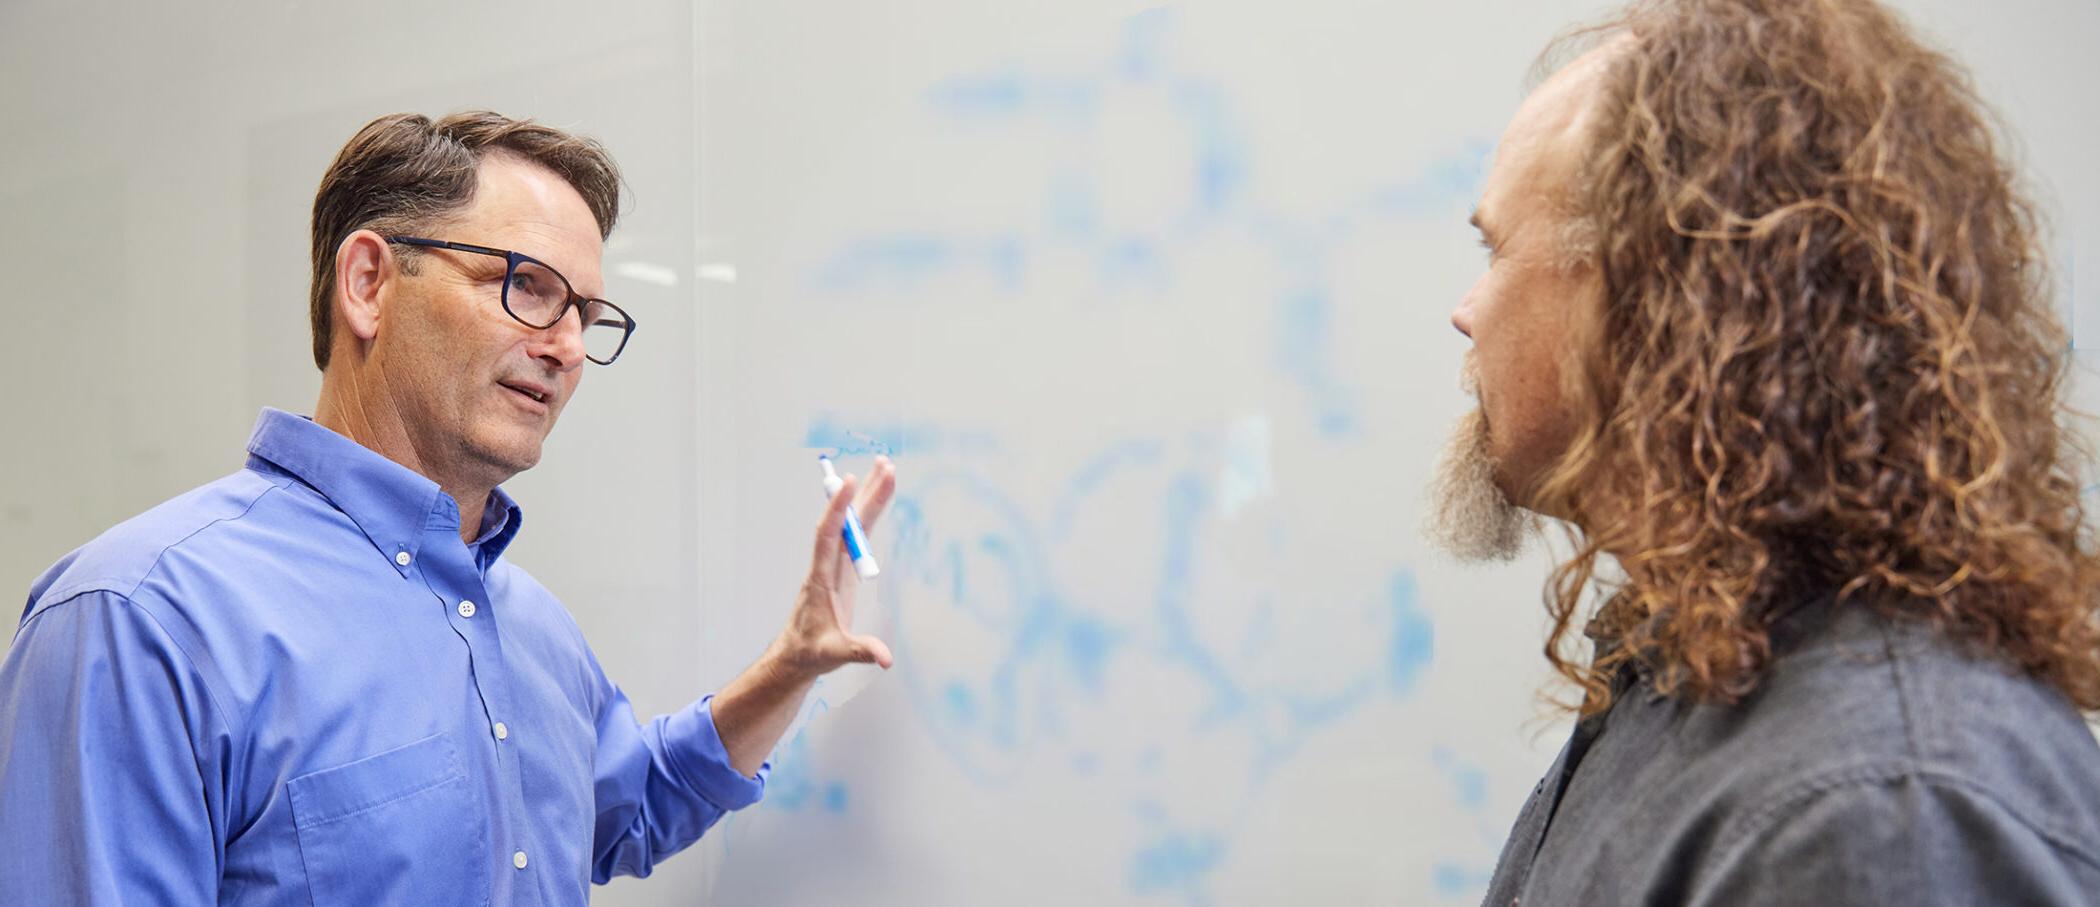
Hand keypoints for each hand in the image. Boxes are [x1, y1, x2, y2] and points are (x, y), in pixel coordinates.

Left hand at [776, 456, 896, 676]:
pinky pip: (859, 535)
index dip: (838, 509)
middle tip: (883, 465)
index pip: (828, 535)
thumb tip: (884, 658)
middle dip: (864, 493)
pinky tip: (880, 497)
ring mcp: (836, 564)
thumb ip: (861, 651)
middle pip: (846, 521)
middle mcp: (827, 564)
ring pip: (854, 523)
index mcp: (820, 578)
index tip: (848, 482)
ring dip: (870, 497)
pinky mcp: (844, 568)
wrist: (797, 653)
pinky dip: (870, 515)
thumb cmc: (811, 651)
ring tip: (886, 470)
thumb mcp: (835, 653)